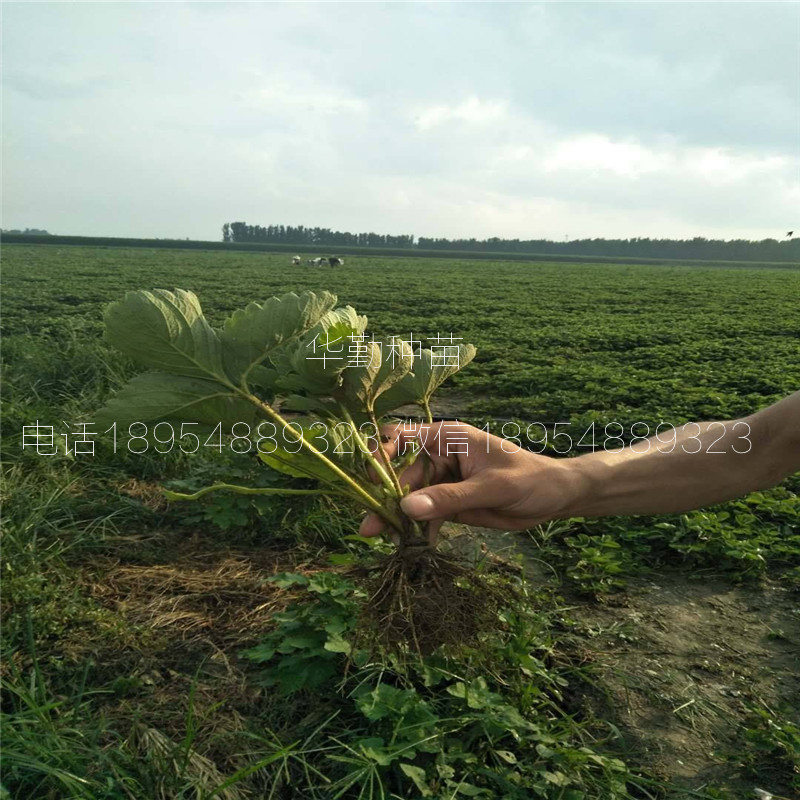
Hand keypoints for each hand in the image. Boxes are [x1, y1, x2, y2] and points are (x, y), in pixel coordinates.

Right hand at [359, 421, 581, 541]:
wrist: (555, 498)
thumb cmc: (529, 479)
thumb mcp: (491, 488)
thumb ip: (450, 497)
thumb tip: (406, 507)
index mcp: (447, 438)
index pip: (401, 437)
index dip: (381, 455)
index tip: (373, 482)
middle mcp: (439, 456)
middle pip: (399, 475)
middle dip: (385, 499)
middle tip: (370, 528)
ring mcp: (442, 480)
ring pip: (409, 498)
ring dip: (398, 519)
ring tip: (387, 541)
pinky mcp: (449, 503)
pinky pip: (426, 515)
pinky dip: (419, 530)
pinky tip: (416, 546)